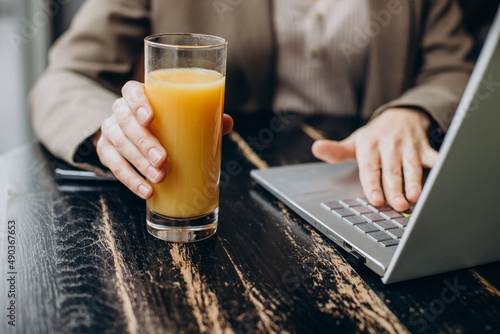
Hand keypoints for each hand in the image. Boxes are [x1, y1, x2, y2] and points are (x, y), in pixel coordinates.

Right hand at [96, 80, 233, 198]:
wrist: (137, 135)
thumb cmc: (165, 122)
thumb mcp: (181, 117)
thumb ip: (203, 117)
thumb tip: (227, 122)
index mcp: (137, 96)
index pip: (130, 91)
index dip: (137, 102)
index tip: (150, 117)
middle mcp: (120, 111)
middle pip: (126, 122)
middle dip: (144, 142)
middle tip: (162, 159)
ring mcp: (111, 131)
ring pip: (119, 145)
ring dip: (139, 164)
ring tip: (159, 177)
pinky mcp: (106, 151)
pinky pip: (113, 165)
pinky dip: (130, 180)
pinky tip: (146, 190)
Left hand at [312, 108, 437, 210]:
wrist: (401, 115)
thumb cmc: (374, 136)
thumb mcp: (354, 142)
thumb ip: (336, 151)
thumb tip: (316, 148)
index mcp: (369, 146)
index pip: (369, 168)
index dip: (372, 184)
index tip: (375, 199)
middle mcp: (388, 145)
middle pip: (391, 170)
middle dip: (394, 188)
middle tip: (397, 205)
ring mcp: (408, 146)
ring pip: (411, 166)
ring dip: (414, 181)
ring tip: (415, 197)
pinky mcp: (425, 146)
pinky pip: (434, 156)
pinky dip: (440, 165)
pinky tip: (444, 176)